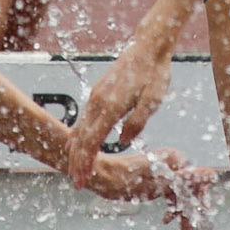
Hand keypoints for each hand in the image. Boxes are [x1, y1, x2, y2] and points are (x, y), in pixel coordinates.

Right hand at [69, 29, 175, 186]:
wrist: (148, 47)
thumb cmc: (154, 73)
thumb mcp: (153, 100)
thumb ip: (137, 122)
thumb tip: (124, 142)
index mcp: (110, 106)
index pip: (92, 141)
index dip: (86, 162)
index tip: (83, 179)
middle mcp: (98, 102)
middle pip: (81, 138)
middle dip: (76, 162)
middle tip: (76, 183)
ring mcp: (96, 96)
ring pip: (80, 128)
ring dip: (76, 151)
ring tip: (76, 169)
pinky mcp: (98, 93)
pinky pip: (84, 119)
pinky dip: (80, 136)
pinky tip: (80, 144)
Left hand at [86, 146, 213, 229]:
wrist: (99, 176)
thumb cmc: (124, 179)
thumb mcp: (156, 185)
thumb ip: (185, 180)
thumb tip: (211, 174)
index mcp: (175, 159)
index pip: (197, 180)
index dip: (199, 200)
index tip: (199, 219)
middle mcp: (173, 162)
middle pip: (190, 189)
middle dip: (190, 211)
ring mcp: (166, 171)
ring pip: (182, 194)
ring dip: (182, 213)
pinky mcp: (158, 179)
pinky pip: (172, 194)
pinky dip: (172, 207)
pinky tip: (167, 220)